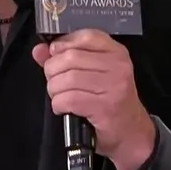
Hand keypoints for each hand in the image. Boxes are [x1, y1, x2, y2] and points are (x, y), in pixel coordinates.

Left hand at [32, 29, 156, 169]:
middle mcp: (118, 66)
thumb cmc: (110, 100)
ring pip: (67, 79)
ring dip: (54, 89)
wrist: (131, 132)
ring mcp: (113, 87)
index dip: (63, 44)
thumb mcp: (94, 74)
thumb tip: (39, 50)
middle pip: (71, 57)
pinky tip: (63, 107)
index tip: (55, 55)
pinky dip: (59, 104)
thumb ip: (65, 58)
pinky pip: (69, 99)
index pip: (85, 37)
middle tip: (55, 81)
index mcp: (117, 53)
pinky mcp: (104, 107)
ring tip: (59, 96)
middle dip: (53, 70)